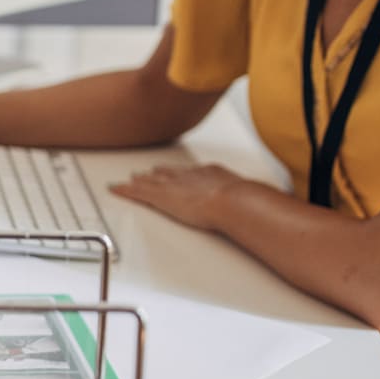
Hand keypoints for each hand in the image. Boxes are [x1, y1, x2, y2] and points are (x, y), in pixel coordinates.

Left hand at [108, 163, 249, 232]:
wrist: (233, 201)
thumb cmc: (243, 201)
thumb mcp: (249, 197)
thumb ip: (251, 201)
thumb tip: (263, 207)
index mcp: (210, 173)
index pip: (191, 172)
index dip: (182, 173)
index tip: (178, 172)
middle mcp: (188, 176)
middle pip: (168, 173)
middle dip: (158, 173)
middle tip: (149, 172)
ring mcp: (173, 185)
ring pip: (151, 181)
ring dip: (141, 180)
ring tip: (132, 178)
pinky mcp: (160, 197)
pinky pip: (137, 192)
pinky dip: (125, 191)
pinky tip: (116, 189)